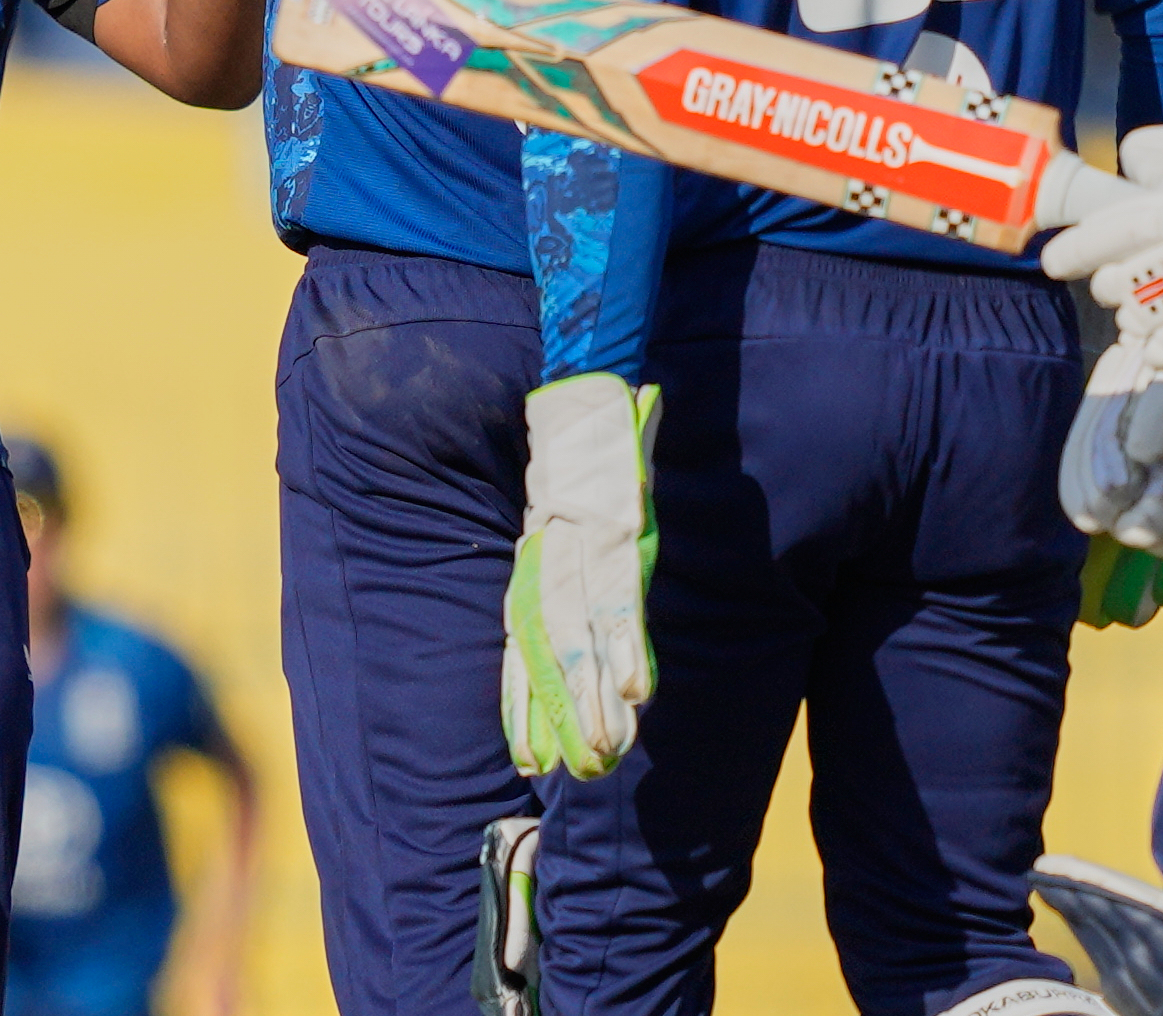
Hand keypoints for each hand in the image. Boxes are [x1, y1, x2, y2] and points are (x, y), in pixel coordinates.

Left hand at [503, 373, 658, 778]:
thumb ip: (570, 560)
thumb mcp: (564, 512)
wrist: (585, 387)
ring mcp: (585, 549)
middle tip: (573, 775)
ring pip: (581, 637)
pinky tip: (638, 692)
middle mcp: (552, 562)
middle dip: (560, 717)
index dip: (524, 703)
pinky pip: (620, 597)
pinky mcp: (619, 530)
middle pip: (549, 653)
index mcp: (538, 560)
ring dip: (594, 698)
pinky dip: (627, 645)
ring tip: (607, 753)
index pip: (524, 643)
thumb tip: (584, 609)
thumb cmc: (582, 452)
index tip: (528, 758)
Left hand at [1042, 172, 1162, 359]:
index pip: (1121, 231)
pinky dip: (1160, 346)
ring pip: (1145, 313)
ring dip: (1133, 318)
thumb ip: (1149, 164)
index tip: (1051, 263)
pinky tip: (1153, 345)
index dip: (1078, 249)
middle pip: (1125, 279)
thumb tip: (1119, 157)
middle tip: (1110, 285)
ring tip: (1138, 312)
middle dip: (1108, 286)